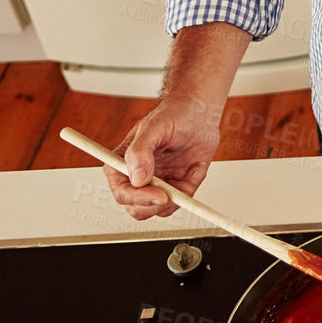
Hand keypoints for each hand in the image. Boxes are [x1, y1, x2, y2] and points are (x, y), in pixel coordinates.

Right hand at [107, 97, 220, 220]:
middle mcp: (137, 176)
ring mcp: (157, 183)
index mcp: (123, 163)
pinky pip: (181, 200)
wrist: (200, 112)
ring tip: (187, 173)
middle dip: (155, 204)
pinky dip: (191, 189)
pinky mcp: (176, 185)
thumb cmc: (174, 114)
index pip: (121, 192)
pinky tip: (195, 168)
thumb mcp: (155, 127)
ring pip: (159, 210)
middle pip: (137, 208)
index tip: (159, 195)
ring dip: (176, 198)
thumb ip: (141, 152)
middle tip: (172, 193)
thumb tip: (137, 178)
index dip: (138, 198)